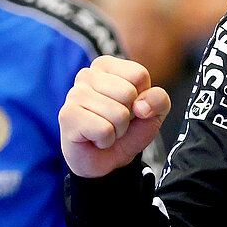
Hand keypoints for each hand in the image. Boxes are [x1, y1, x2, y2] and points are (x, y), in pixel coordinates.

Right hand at [59, 57, 171, 178]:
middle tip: (115, 121)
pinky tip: (95, 138)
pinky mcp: (68, 115)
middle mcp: (87, 75)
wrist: (105, 160)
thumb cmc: (125, 131)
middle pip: (129, 93)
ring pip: (118, 113)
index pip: (139, 74)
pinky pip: (104, 129)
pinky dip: (106, 140)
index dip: (142, 97)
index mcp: (107, 66)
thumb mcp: (153, 114)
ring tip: (105, 130)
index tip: (130, 106)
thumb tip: (142, 105)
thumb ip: (159, 100)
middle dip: (129, 116)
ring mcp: (74, 94)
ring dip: (118, 130)